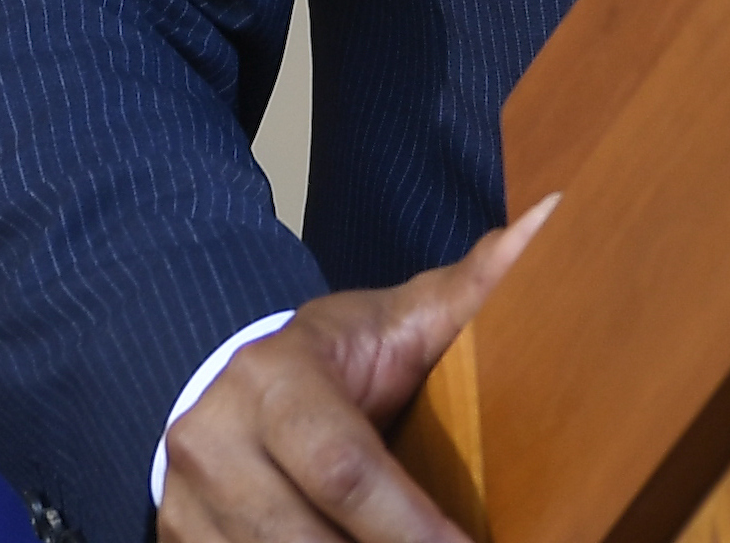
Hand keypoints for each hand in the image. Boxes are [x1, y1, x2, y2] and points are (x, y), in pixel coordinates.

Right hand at [159, 202, 552, 541]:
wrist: (226, 378)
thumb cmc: (332, 354)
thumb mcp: (396, 318)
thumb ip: (473, 285)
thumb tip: (551, 219)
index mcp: (272, 382)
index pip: (344, 468)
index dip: (410, 523)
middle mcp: (214, 445)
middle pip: (305, 538)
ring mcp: (186, 504)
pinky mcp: (179, 542)